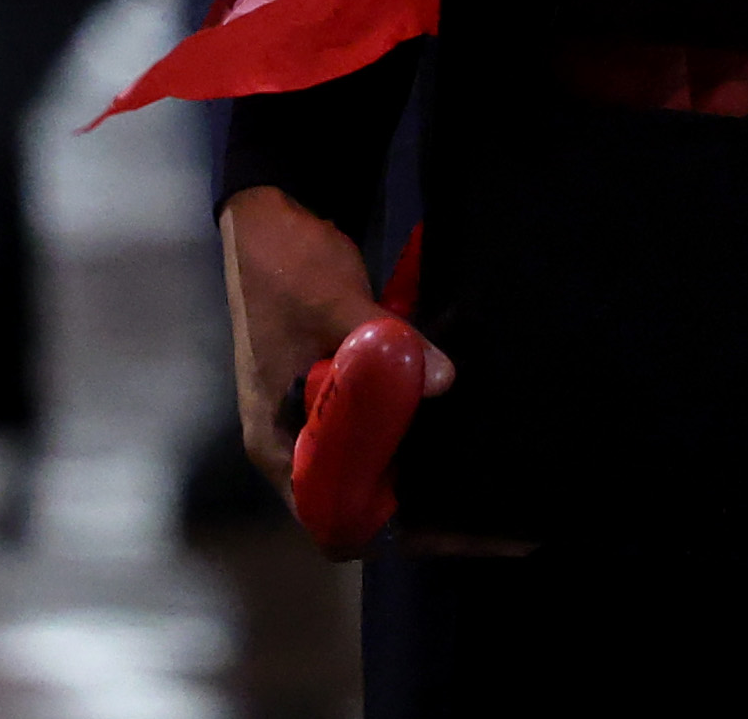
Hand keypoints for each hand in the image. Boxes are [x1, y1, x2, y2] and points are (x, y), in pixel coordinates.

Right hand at [222, 187, 448, 523]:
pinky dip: (410, 431)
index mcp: (278, 442)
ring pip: (370, 466)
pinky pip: (378, 431)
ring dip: (414, 467)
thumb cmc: (285, 270)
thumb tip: (444, 379)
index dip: (381, 529)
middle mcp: (293, 442)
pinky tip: (454, 423)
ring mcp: (314, 418)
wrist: (269, 218)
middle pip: (355, 500)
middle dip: (412, 505)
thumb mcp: (335, 304)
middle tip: (477, 500)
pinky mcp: (336, 392)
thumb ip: (388, 344)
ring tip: (474, 470)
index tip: (441, 521)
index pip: (328, 516)